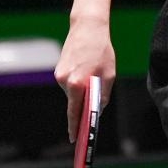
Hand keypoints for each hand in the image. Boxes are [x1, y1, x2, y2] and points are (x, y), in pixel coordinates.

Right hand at [54, 16, 116, 141]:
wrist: (87, 27)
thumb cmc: (101, 50)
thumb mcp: (109, 75)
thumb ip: (103, 95)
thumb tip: (96, 110)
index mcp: (77, 83)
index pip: (74, 112)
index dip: (75, 127)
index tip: (75, 140)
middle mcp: (65, 81)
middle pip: (74, 102)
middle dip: (82, 105)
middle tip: (92, 104)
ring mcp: (59, 75)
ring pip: (72, 91)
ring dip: (82, 89)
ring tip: (94, 73)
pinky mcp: (58, 70)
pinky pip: (69, 82)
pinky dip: (78, 80)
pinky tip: (87, 68)